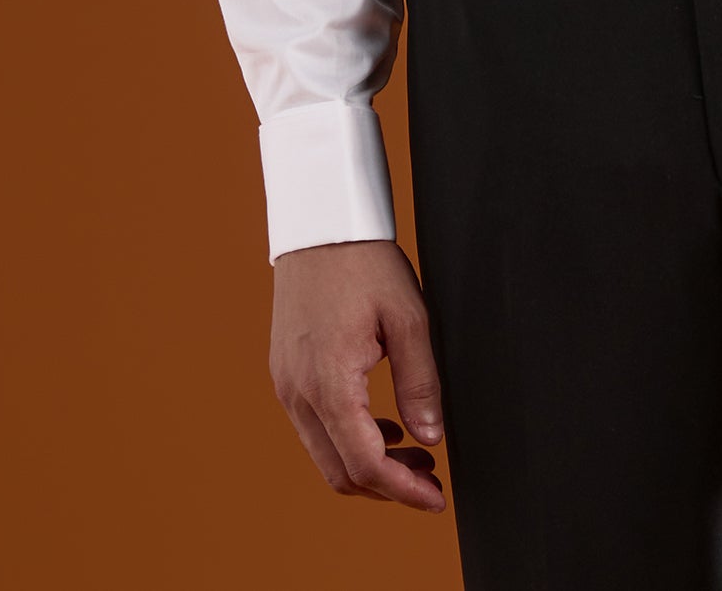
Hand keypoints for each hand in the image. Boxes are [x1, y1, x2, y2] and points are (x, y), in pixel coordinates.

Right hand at [269, 239, 446, 511]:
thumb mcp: (408, 317)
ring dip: (368, 465)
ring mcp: (286, 385)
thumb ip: (421, 382)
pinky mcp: (285, 374)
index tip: (436, 498)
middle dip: (388, 487)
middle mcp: (298, 393)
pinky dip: (348, 439)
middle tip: (430, 478)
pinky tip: (382, 425)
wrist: (320, 222)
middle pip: (340, 473)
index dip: (403, 491)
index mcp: (329, 383)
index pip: (365, 464)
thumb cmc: (364, 261)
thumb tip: (432, 438)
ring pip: (325, 455)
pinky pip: (314, 428)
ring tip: (414, 452)